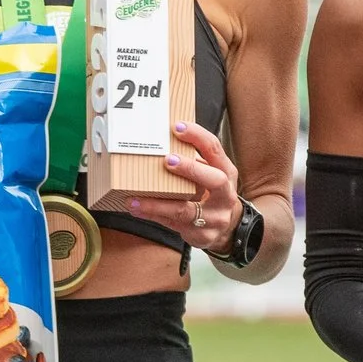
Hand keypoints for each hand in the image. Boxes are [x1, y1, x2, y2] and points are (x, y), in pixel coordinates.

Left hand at [124, 120, 243, 250]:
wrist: (228, 229)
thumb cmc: (212, 194)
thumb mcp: (210, 174)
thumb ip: (193, 160)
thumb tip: (159, 140)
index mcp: (226, 172)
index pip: (214, 149)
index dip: (197, 136)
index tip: (177, 126)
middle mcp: (225, 195)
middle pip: (214, 180)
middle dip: (190, 169)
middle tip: (167, 160)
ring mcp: (215, 218)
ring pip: (186, 210)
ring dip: (158, 204)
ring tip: (134, 198)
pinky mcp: (202, 235)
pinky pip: (173, 224)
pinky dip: (153, 215)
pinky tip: (136, 208)